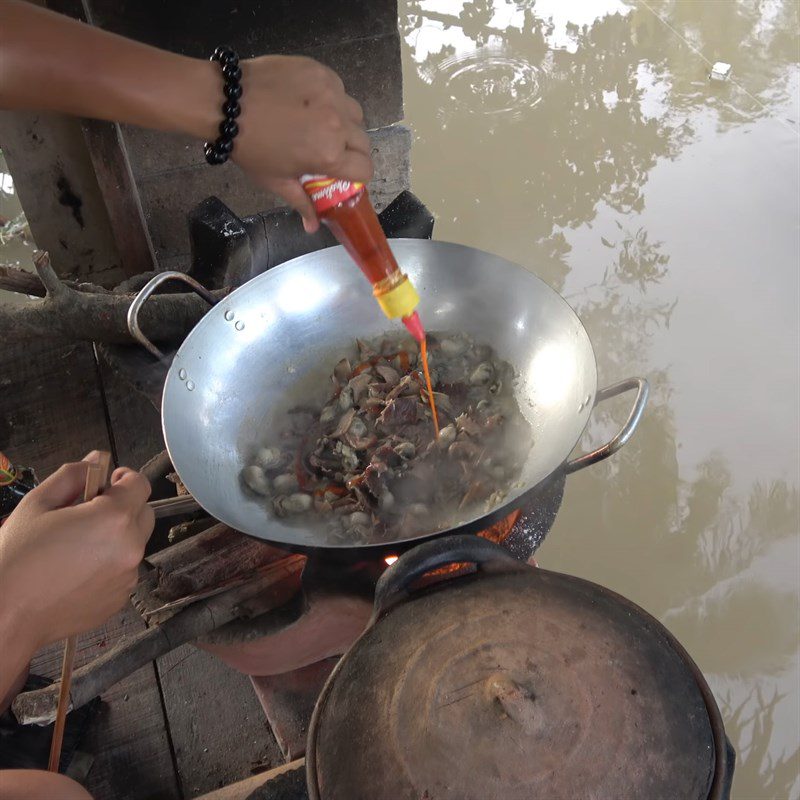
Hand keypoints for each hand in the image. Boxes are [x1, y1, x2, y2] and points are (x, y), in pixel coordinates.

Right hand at [0, 455, 153, 652]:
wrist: (5, 615)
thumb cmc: (17, 557)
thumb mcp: (38, 504)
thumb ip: (73, 476)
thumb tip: (97, 460)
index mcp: (114, 518)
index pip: (140, 484)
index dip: (123, 478)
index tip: (105, 483)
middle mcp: (130, 547)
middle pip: (143, 513)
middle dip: (122, 507)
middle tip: (88, 514)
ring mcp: (128, 576)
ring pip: (134, 543)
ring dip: (116, 537)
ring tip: (77, 546)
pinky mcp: (121, 598)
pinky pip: (124, 570)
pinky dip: (110, 564)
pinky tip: (77, 570)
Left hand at [230, 55, 372, 231]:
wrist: (226, 102)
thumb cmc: (250, 147)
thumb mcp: (276, 180)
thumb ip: (302, 203)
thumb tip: (313, 227)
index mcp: (328, 155)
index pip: (365, 169)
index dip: (358, 176)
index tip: (345, 174)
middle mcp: (337, 124)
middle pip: (364, 142)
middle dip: (352, 151)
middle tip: (332, 151)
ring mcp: (331, 94)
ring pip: (355, 114)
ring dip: (346, 123)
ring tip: (323, 125)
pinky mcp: (321, 72)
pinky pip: (340, 89)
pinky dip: (332, 99)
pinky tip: (311, 103)